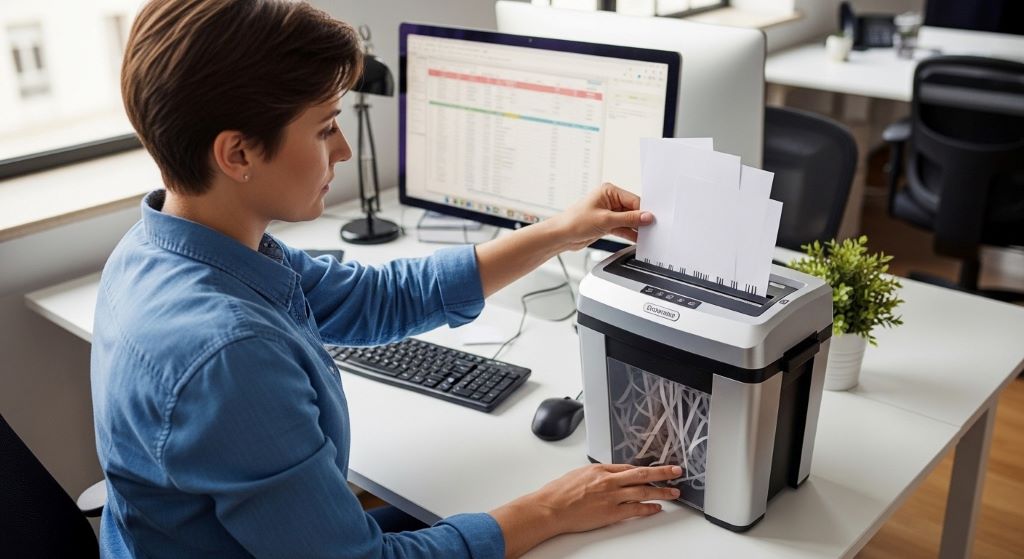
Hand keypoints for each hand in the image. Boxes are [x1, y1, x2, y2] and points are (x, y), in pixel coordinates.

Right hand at [490, 463, 681, 557]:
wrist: (551, 507)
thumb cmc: (560, 492)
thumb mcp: (580, 474)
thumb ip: (597, 474)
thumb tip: (609, 476)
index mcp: (601, 469)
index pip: (629, 467)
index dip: (646, 468)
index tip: (657, 468)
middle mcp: (609, 481)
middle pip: (642, 474)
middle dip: (662, 472)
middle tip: (676, 471)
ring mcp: (612, 497)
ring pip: (643, 491)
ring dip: (661, 491)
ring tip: (674, 492)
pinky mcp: (611, 513)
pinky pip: (635, 509)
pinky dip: (648, 508)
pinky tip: (657, 508)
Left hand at [548, 182, 653, 250]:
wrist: (561, 236)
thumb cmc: (575, 222)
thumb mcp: (606, 220)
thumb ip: (628, 219)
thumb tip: (646, 217)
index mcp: (609, 191)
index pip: (633, 200)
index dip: (644, 211)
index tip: (654, 220)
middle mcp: (609, 200)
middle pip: (633, 210)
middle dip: (641, 220)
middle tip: (653, 229)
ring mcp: (609, 212)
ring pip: (628, 220)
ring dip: (636, 228)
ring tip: (647, 236)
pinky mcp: (607, 224)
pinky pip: (623, 227)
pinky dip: (629, 233)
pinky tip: (637, 239)